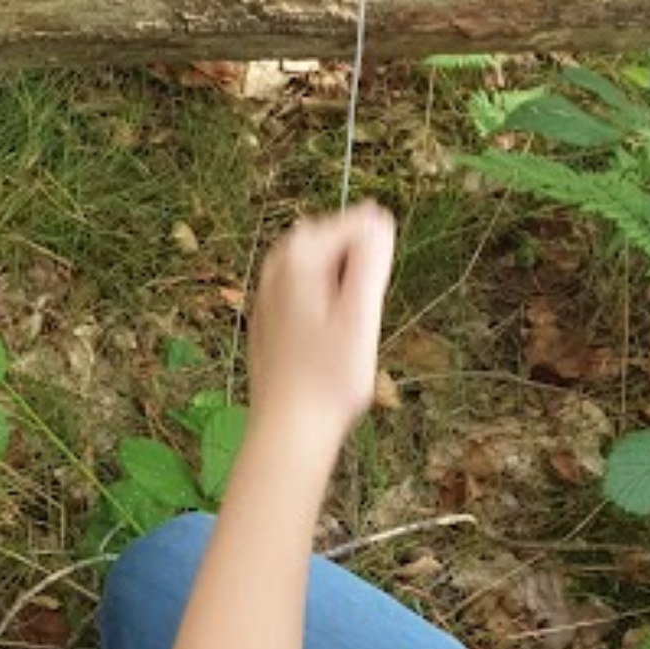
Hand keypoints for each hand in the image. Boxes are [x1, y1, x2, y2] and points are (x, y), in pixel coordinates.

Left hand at [249, 203, 394, 452]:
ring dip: (343, 292)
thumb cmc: (330, 377)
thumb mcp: (361, 316)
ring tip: (342, 335)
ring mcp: (269, 283)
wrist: (288, 428)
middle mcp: (278, 259)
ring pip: (327, 268)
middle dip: (358, 273)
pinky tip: (324, 344)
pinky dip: (325, 306)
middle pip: (341, 242)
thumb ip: (370, 261)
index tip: (369, 302)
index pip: (361, 223)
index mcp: (301, 253)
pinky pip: (310, 288)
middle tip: (357, 322)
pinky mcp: (269, 308)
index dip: (377, 262)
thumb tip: (381, 220)